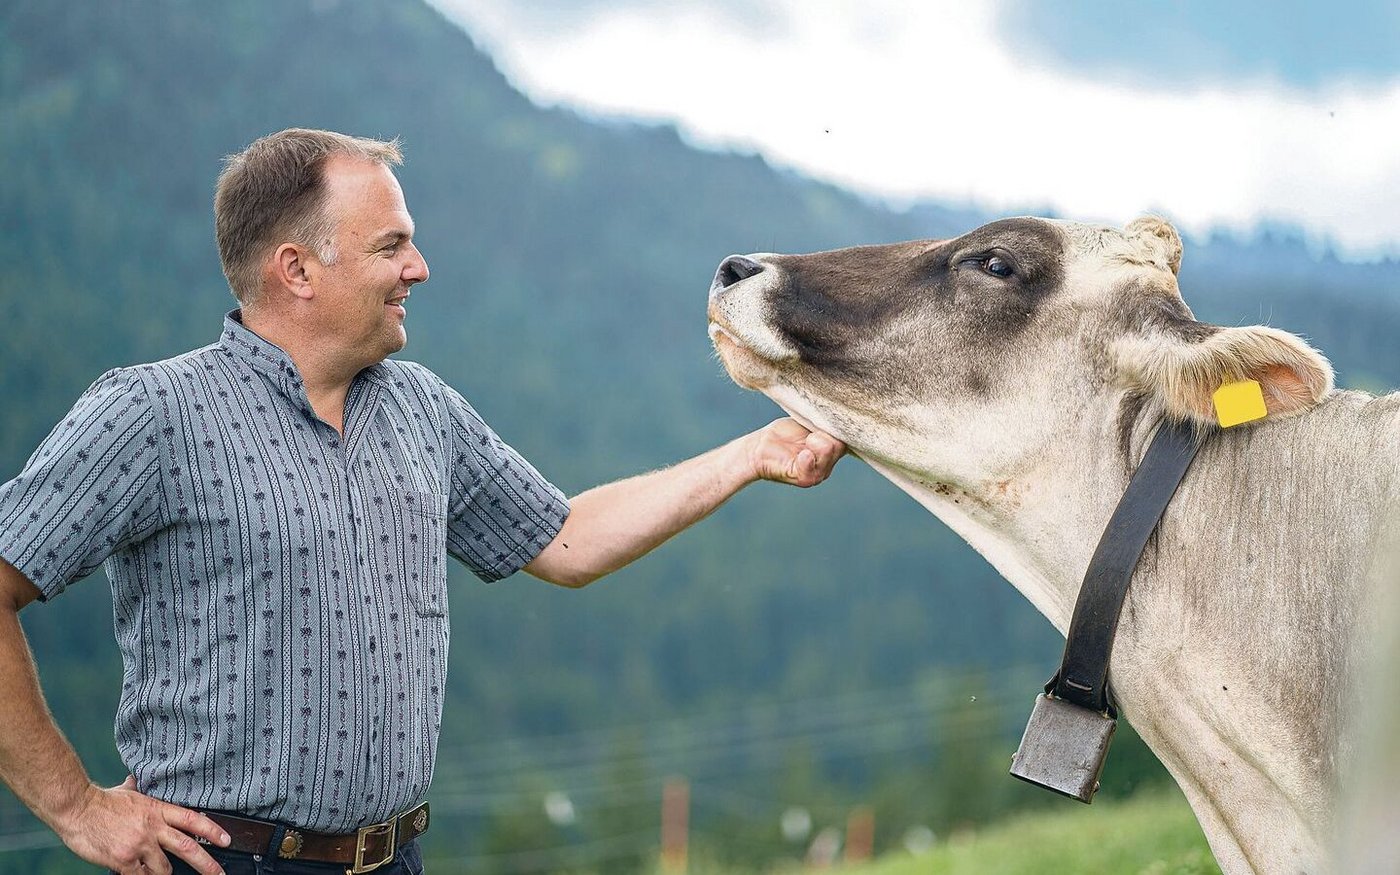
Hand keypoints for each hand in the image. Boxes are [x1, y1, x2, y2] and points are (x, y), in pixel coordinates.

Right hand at [53, 776, 229, 874]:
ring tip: (159, 872)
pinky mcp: (124, 860)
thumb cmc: (100, 801)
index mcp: (157, 810)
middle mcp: (153, 828)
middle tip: (219, 873)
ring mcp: (139, 845)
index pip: (193, 820)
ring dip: (164, 873)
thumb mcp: (128, 791)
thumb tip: (137, 780)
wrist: (76, 808)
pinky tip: (139, 873)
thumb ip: (139, 791)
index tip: (227, 840)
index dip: (213, 831)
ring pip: (164, 869)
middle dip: (207, 864)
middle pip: (188, 848)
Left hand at [747, 418, 845, 486]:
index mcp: (834, 449)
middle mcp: (830, 463)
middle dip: (824, 431)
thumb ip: (827, 420)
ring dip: (814, 440)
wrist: (759, 448)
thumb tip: (841, 412)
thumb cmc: (784, 434)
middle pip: (840, 442)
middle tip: (809, 434)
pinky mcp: (805, 479)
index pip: (851, 440)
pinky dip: (806, 457)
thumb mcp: (809, 421)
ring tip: (803, 443)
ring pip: (829, 448)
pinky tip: (799, 454)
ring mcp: (820, 473)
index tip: (826, 421)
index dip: (842, 428)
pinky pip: (812, 464)